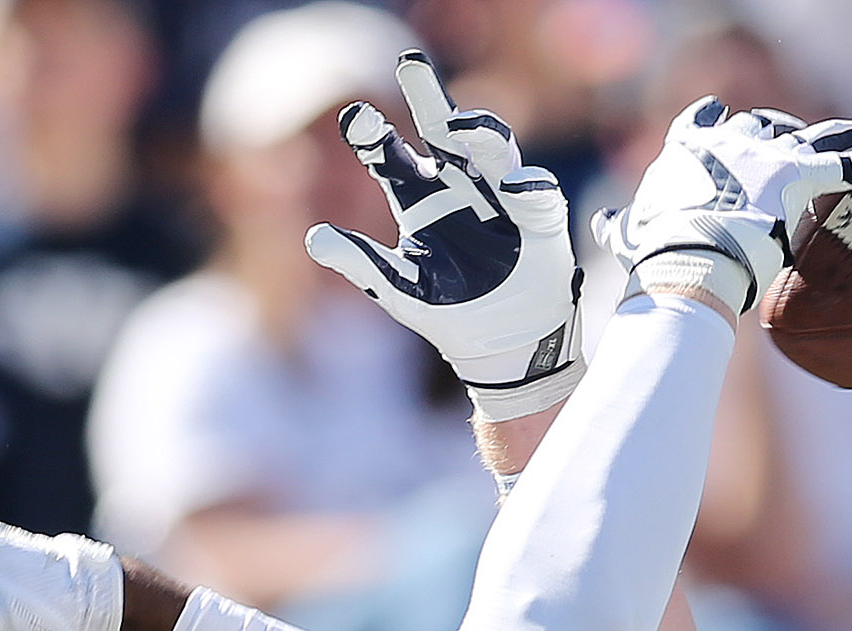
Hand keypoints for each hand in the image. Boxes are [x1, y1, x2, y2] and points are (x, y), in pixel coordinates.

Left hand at [304, 53, 583, 419]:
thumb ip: (361, 263)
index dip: (373, 133)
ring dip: (480, 131)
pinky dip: (526, 187)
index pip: (390, 153)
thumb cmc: (451, 314)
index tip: (355, 120)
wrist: (505, 346)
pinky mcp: (538, 216)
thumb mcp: (400, 290)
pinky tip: (514, 191)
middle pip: (441, 128)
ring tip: (461, 125)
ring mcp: (499, 195)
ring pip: (492, 147)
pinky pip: (536, 191)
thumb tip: (313, 238)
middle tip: (408, 63)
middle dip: (427, 95)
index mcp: (417, 196)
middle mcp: (458, 184)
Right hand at [592, 98, 851, 314]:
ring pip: (808, 136)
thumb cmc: (655, 253)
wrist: (688, 256)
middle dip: (778, 132)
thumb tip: (603, 229)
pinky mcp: (800, 176)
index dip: (716, 124)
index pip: (705, 123)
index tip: (722, 124)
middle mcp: (729, 141)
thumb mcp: (631, 235)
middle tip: (795, 143)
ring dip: (830, 136)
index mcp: (687, 151)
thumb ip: (621, 228)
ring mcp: (767, 155)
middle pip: (761, 125)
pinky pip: (850, 167)